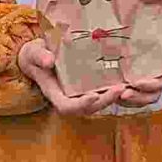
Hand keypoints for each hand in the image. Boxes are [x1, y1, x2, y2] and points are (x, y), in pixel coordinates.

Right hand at [15, 38, 131, 117]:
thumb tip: (49, 61)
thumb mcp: (34, 53)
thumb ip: (40, 56)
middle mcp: (69, 97)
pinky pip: (103, 92)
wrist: (41, 53)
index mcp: (55, 93)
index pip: (67, 107)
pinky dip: (114, 90)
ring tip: (127, 86)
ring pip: (99, 102)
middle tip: (120, 89)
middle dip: (105, 101)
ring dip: (113, 97)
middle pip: (89, 108)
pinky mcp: (89, 86)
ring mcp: (80, 93)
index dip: (81, 105)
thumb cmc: (36, 54)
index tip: (93, 97)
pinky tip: (127, 80)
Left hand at [119, 26, 161, 99]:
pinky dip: (120, 95)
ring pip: (139, 98)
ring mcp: (147, 83)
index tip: (138, 83)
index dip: (150, 86)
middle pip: (148, 96)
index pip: (160, 84)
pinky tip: (108, 91)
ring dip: (127, 99)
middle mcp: (157, 81)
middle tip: (123, 94)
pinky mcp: (137, 79)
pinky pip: (130, 92)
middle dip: (136, 98)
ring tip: (113, 95)